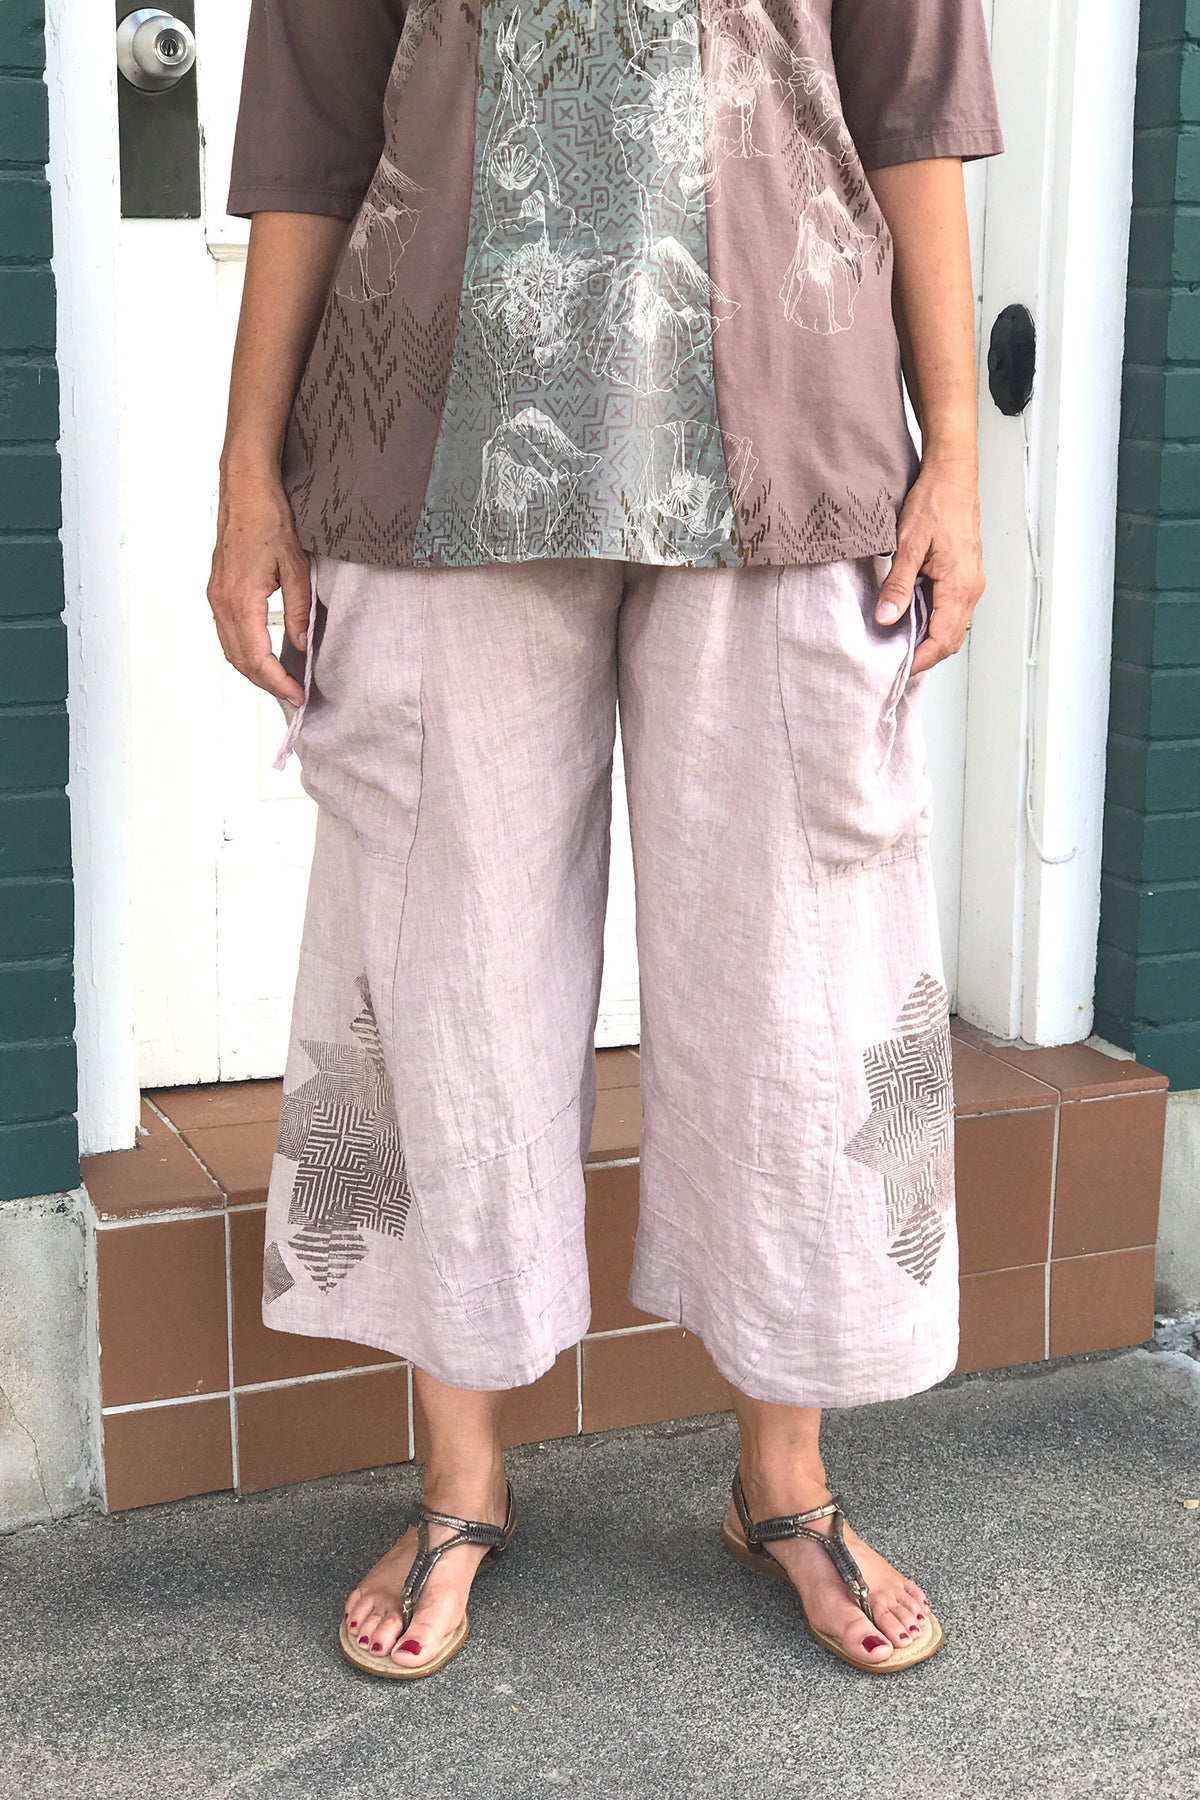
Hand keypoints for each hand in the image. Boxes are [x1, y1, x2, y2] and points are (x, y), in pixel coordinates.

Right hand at [207, 471, 309, 703]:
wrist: (245, 490)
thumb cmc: (270, 520)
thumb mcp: (296, 567)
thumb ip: (298, 611)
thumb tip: (300, 645)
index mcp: (241, 600)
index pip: (258, 658)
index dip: (278, 682)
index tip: (299, 695)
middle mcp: (222, 603)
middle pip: (240, 661)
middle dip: (267, 683)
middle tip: (294, 696)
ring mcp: (216, 597)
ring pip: (231, 649)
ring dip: (254, 671)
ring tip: (281, 682)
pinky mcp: (217, 591)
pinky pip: (228, 633)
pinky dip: (245, 652)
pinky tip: (264, 656)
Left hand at [873, 457, 984, 675]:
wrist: (952, 475)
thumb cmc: (935, 501)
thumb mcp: (908, 544)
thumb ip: (898, 585)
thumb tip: (886, 618)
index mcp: (960, 585)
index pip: (942, 640)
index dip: (919, 660)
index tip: (896, 668)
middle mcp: (971, 588)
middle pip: (950, 640)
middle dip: (924, 655)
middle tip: (892, 661)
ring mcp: (970, 582)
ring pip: (951, 626)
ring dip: (927, 638)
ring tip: (897, 642)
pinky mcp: (964, 576)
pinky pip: (951, 610)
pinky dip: (932, 621)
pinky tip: (909, 617)